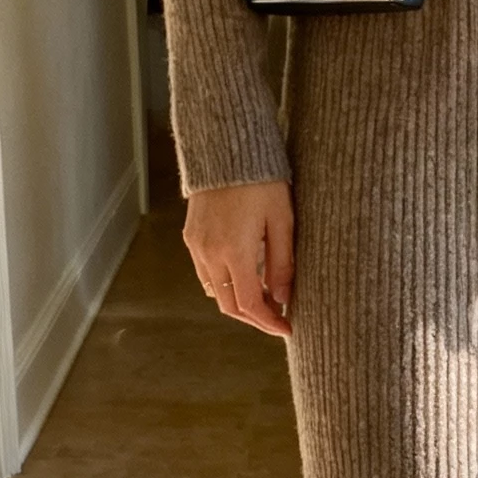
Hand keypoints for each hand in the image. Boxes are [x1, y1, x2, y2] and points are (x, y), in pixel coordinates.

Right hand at [184, 181, 294, 338]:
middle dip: (254, 317)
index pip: (250, 304)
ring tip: (266, 296)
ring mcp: (196, 246)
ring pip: (215, 292)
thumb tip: (284, 298)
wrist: (226, 148)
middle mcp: (209, 253)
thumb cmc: (262, 180)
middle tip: (278, 317)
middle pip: (229, 305)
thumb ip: (282, 263)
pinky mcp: (191, 236)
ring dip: (238, 301)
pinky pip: (205, 273)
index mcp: (235, 251)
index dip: (269, 322)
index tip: (287, 329)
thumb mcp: (282, 220)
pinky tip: (246, 275)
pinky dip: (225, 283)